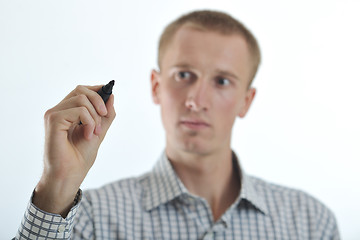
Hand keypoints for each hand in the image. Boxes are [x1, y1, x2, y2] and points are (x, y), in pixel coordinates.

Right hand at [33, 85, 115, 216]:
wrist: (70, 174)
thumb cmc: (80, 157)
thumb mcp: (99, 131)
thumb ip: (106, 115)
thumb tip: (111, 95)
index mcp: (67, 112)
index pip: (81, 90)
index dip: (97, 90)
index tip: (108, 100)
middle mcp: (58, 110)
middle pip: (81, 89)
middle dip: (98, 102)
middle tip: (103, 118)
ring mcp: (54, 114)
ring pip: (81, 98)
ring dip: (95, 116)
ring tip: (93, 132)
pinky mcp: (53, 120)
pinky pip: (78, 110)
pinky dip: (89, 122)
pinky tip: (87, 135)